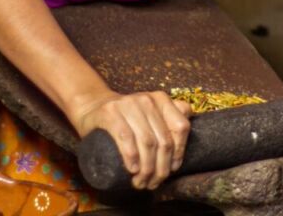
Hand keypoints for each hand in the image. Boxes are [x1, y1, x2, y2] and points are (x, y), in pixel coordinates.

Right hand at [69, 89, 192, 189]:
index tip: (172, 169)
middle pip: (163, 139)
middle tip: (153, 183)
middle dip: (161, 168)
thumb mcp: (151, 111)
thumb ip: (170, 115)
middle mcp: (148, 99)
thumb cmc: (126, 116)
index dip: (179, 152)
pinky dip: (131, 156)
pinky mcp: (110, 112)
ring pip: (147, 141)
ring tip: (141, 182)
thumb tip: (189, 122)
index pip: (181, 127)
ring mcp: (128, 104)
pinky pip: (125, 137)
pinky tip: (132, 169)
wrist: (93, 105)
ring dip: (146, 168)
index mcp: (162, 99)